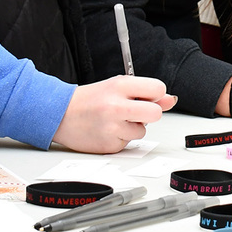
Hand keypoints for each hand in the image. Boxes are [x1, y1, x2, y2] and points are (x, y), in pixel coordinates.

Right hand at [52, 76, 176, 152]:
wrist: (61, 114)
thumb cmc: (91, 99)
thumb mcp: (117, 87)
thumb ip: (145, 93)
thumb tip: (171, 100)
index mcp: (119, 86)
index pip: (157, 89)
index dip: (157, 95)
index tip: (149, 97)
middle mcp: (116, 106)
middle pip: (155, 114)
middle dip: (151, 114)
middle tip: (137, 111)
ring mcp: (112, 127)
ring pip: (143, 131)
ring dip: (133, 127)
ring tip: (115, 120)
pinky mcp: (109, 145)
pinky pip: (128, 143)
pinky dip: (121, 138)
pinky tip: (107, 130)